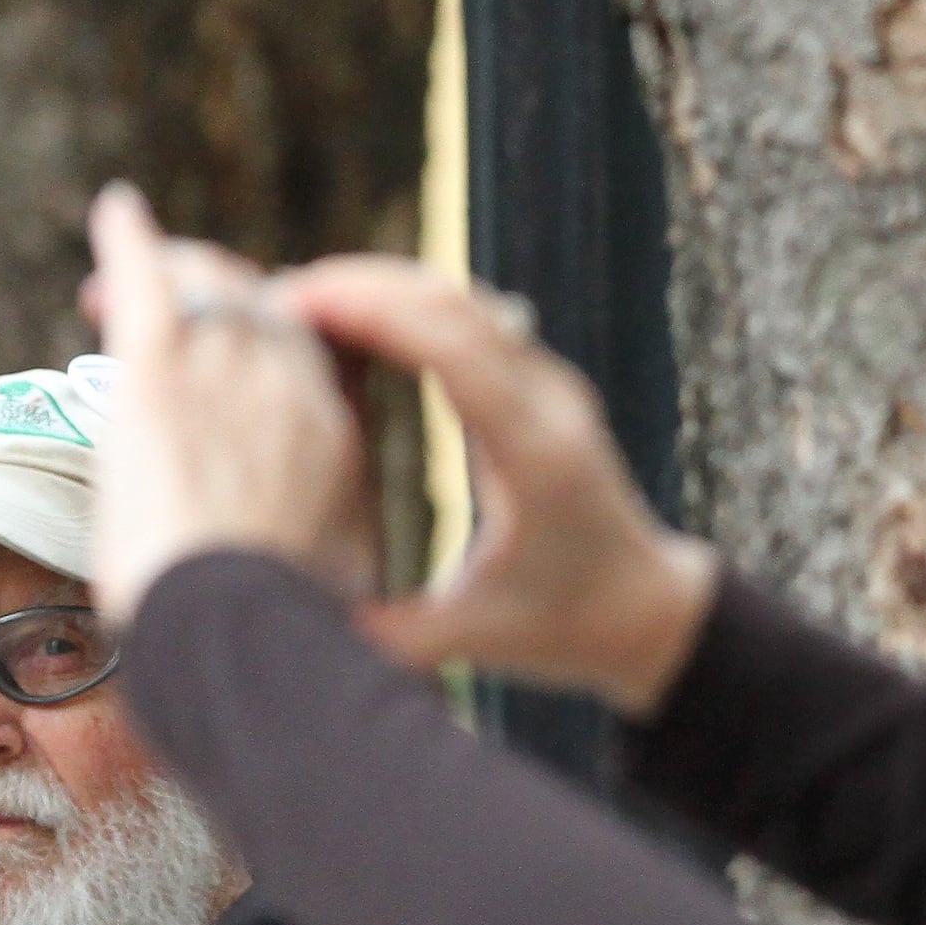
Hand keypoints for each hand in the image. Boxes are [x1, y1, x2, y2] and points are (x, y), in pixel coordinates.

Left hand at [85, 185, 381, 620]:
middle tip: (181, 304)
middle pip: (274, 307)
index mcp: (341, 440)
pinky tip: (117, 212)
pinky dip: (130, 239)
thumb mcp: (344, 588)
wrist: (237, 628)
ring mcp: (234, 370)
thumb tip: (353, 580)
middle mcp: (297, 389)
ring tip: (130, 277)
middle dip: (231, 295)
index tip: (253, 358)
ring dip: (176, 271)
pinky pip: (146, 277)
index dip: (283, 347)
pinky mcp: (163, 368)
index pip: (322, 359)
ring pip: (214, 282)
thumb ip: (337, 551)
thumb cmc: (283, 631)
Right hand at [282, 256, 719, 716]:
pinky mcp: (543, 387)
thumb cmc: (565, 629)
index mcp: (536, 456)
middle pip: (455, 304)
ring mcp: (552, 387)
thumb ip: (386, 634)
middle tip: (277, 296)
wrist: (648, 611)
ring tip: (304, 301)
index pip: (453, 348)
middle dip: (363, 285)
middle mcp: (551, 405)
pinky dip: (411, 308)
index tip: (293, 306)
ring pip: (465, 301)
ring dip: (386, 288)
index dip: (370, 312)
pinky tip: (356, 320)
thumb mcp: (473, 639)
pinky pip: (474, 321)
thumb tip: (289, 623)